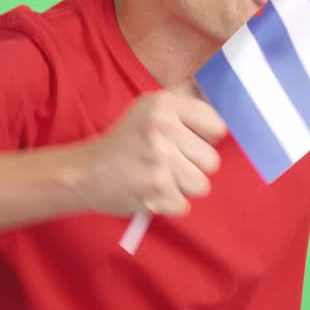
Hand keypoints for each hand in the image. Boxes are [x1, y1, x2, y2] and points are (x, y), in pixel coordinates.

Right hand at [81, 84, 226, 216]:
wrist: (86, 172)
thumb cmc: (126, 142)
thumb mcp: (150, 110)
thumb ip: (186, 111)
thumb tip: (224, 121)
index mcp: (165, 105)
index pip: (217, 127)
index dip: (204, 139)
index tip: (187, 142)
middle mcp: (163, 129)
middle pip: (212, 160)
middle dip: (193, 166)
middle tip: (169, 163)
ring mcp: (160, 161)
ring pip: (201, 185)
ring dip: (183, 186)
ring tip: (160, 177)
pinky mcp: (155, 191)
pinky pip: (183, 204)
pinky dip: (168, 203)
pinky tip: (150, 190)